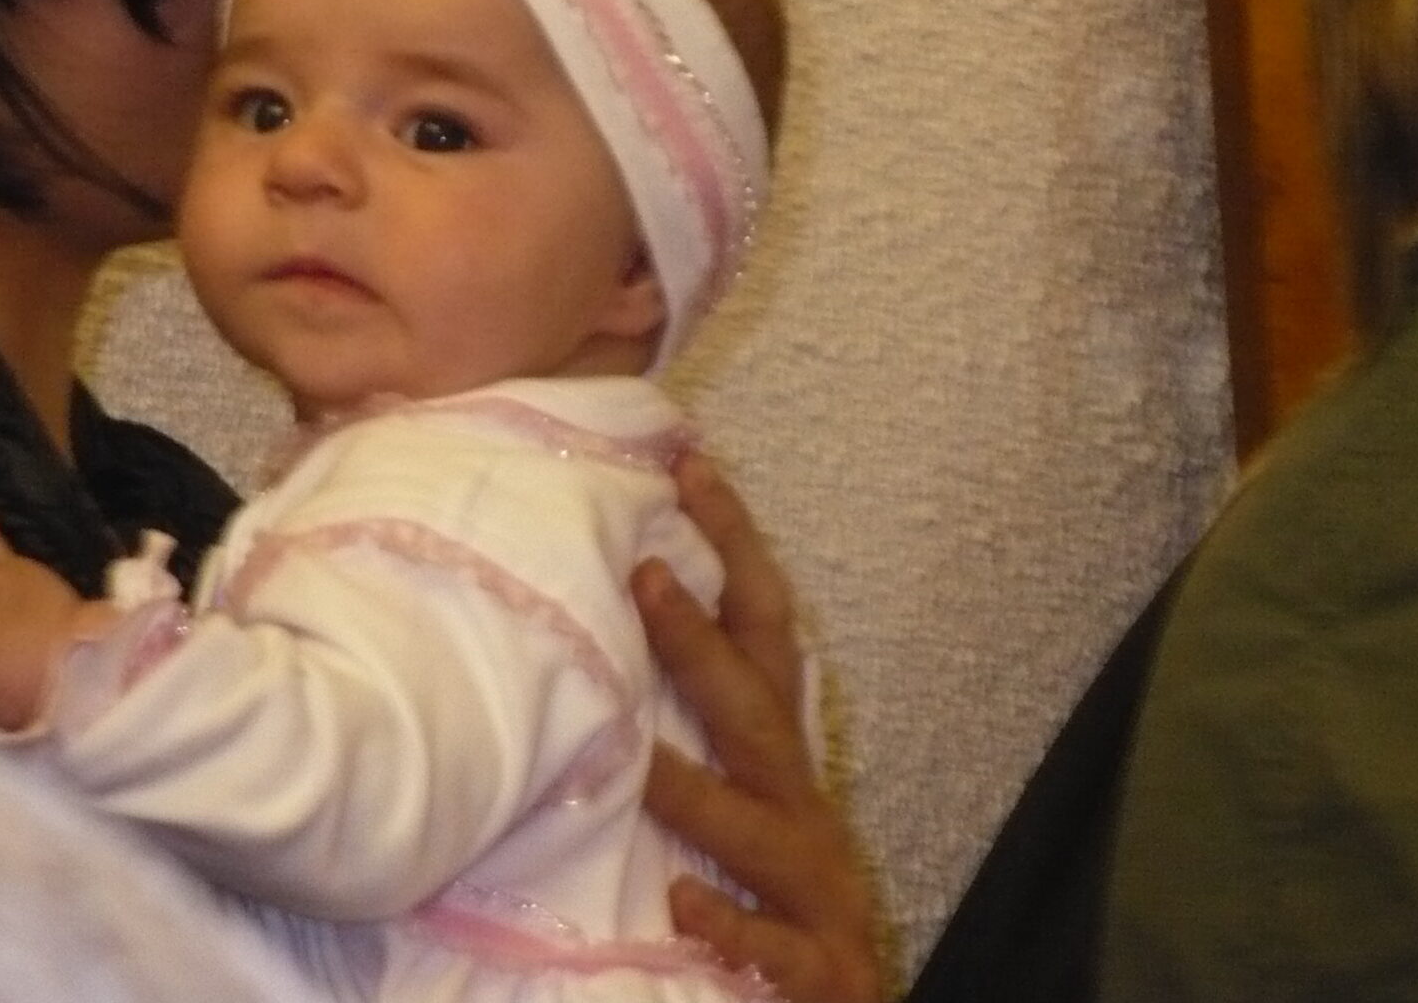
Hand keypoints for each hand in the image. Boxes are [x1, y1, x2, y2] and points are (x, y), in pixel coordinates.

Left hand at [636, 452, 882, 1002]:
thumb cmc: (767, 896)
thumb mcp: (734, 801)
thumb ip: (686, 720)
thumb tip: (600, 622)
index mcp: (779, 762)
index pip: (762, 633)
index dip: (734, 546)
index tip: (689, 464)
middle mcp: (801, 809)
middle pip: (757, 710)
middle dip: (704, 643)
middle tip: (642, 576)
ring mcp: (814, 888)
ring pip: (758, 828)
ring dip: (701, 791)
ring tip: (641, 762)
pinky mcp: (817, 967)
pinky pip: (774, 943)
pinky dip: (734, 923)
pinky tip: (682, 900)